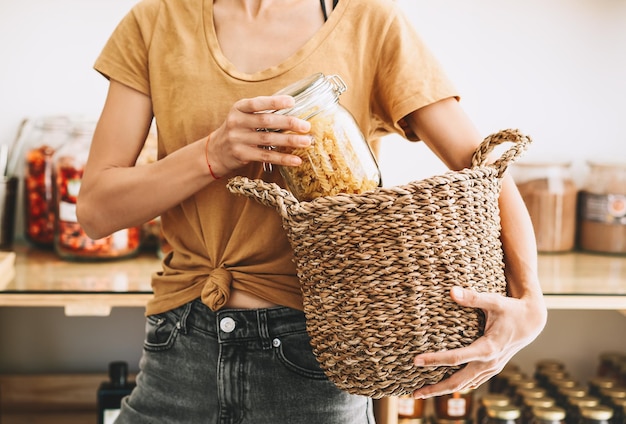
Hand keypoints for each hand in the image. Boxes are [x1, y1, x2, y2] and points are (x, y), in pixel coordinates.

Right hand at [206, 95, 312, 176]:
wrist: (215, 152)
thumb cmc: (237, 130)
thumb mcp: (242, 116)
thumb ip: (261, 112)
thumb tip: (292, 109)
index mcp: (239, 108)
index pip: (257, 103)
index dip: (275, 102)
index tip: (292, 102)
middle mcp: (237, 122)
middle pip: (266, 121)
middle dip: (288, 123)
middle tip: (306, 126)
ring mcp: (238, 139)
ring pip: (268, 139)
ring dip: (289, 141)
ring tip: (306, 142)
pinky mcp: (242, 155)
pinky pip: (266, 157)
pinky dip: (283, 158)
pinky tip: (296, 160)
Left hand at [412, 285, 546, 397]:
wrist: (532, 321)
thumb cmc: (511, 309)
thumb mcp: (493, 301)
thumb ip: (472, 298)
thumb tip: (451, 291)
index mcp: (488, 348)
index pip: (456, 358)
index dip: (435, 360)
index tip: (416, 361)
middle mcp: (489, 363)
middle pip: (458, 381)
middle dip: (436, 389)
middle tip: (414, 393)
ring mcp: (491, 368)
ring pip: (464, 385)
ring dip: (444, 390)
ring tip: (422, 393)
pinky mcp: (491, 368)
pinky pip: (472, 382)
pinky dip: (457, 385)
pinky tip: (443, 387)